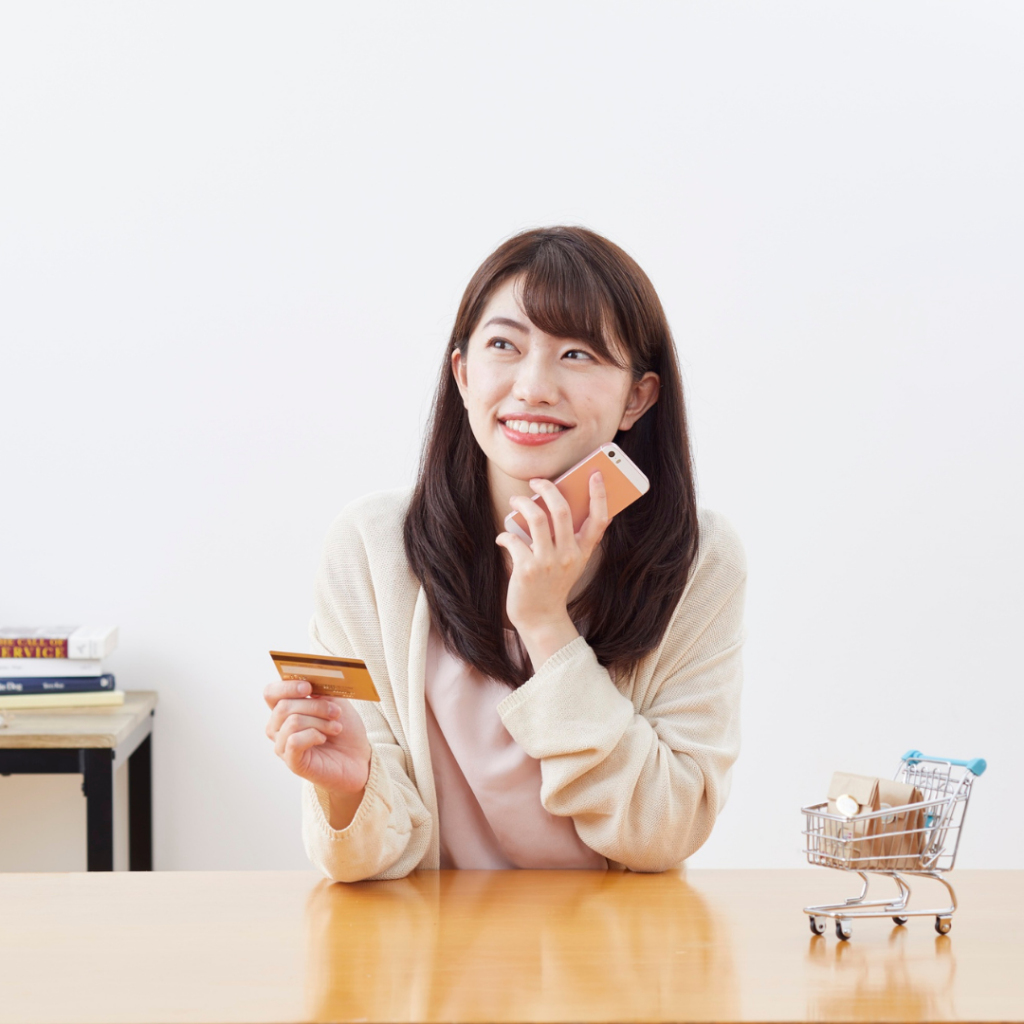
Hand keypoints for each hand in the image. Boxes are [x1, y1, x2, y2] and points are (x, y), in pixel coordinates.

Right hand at [263, 679, 371, 820]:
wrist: (358, 757)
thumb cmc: (345, 729)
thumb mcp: (335, 701)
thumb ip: (321, 689)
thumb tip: (311, 677)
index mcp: (286, 709)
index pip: (271, 693)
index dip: (287, 686)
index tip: (308, 687)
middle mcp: (279, 727)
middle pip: (283, 706)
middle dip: (315, 706)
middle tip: (336, 712)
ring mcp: (283, 745)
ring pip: (292, 722)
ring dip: (320, 721)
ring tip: (336, 728)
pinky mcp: (292, 762)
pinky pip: (294, 741)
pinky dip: (313, 735)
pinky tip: (323, 739)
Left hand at [495, 470, 610, 667]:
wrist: (541, 618)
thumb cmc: (552, 585)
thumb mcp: (569, 563)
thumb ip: (567, 538)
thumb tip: (548, 504)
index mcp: (582, 551)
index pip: (599, 519)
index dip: (599, 494)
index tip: (595, 474)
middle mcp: (568, 555)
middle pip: (561, 510)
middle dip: (548, 488)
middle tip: (536, 481)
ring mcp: (547, 562)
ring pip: (536, 518)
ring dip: (522, 504)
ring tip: (515, 501)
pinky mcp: (527, 569)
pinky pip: (513, 539)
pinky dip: (505, 534)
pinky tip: (503, 537)